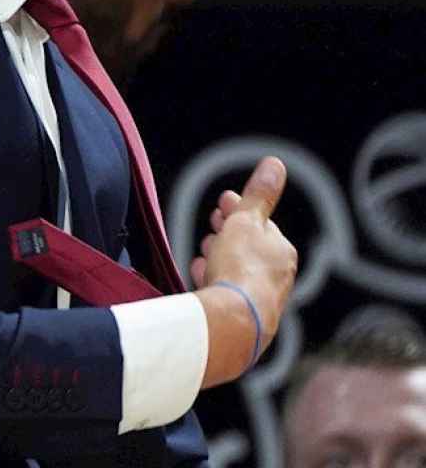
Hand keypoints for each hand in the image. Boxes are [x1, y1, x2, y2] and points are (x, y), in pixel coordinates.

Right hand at [190, 156, 297, 385]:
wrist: (233, 321)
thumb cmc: (241, 269)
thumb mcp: (245, 221)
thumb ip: (258, 194)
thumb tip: (275, 164)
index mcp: (282, 252)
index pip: (261, 225)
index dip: (239, 211)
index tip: (223, 204)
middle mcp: (278, 278)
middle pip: (249, 248)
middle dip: (229, 234)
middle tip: (212, 223)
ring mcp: (262, 300)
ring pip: (237, 271)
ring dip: (220, 257)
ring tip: (204, 250)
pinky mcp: (244, 318)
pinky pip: (227, 291)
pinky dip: (215, 279)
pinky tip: (202, 276)